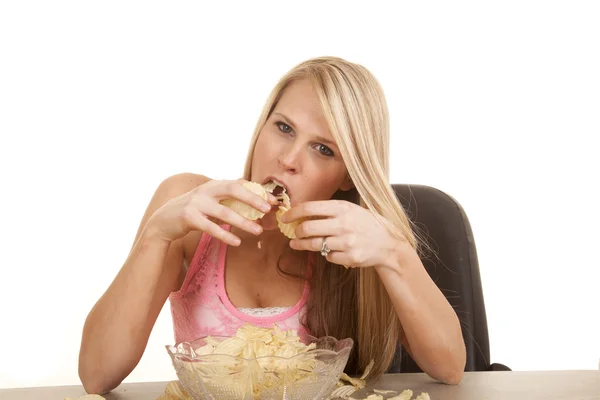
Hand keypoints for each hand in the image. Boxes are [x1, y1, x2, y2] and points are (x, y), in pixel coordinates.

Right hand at [146, 179, 278, 245]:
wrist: (163, 220)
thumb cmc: (193, 211)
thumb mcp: (210, 201)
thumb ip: (229, 202)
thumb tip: (256, 207)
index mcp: (214, 185)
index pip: (240, 184)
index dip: (258, 191)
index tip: (274, 201)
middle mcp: (206, 190)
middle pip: (234, 190)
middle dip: (253, 199)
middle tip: (268, 210)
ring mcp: (196, 203)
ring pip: (224, 212)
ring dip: (243, 222)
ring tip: (258, 232)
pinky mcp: (189, 218)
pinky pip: (211, 228)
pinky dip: (225, 235)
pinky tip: (237, 242)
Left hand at [281, 200, 405, 267]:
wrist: (388, 243)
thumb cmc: (366, 224)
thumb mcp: (350, 210)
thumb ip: (329, 211)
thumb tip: (302, 213)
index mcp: (342, 208)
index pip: (310, 208)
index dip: (293, 213)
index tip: (285, 217)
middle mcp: (343, 224)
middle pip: (307, 228)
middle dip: (296, 232)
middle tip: (294, 233)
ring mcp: (347, 242)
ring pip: (314, 245)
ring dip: (302, 245)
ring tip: (297, 244)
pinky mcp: (349, 257)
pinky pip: (327, 257)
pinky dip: (326, 254)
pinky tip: (331, 250)